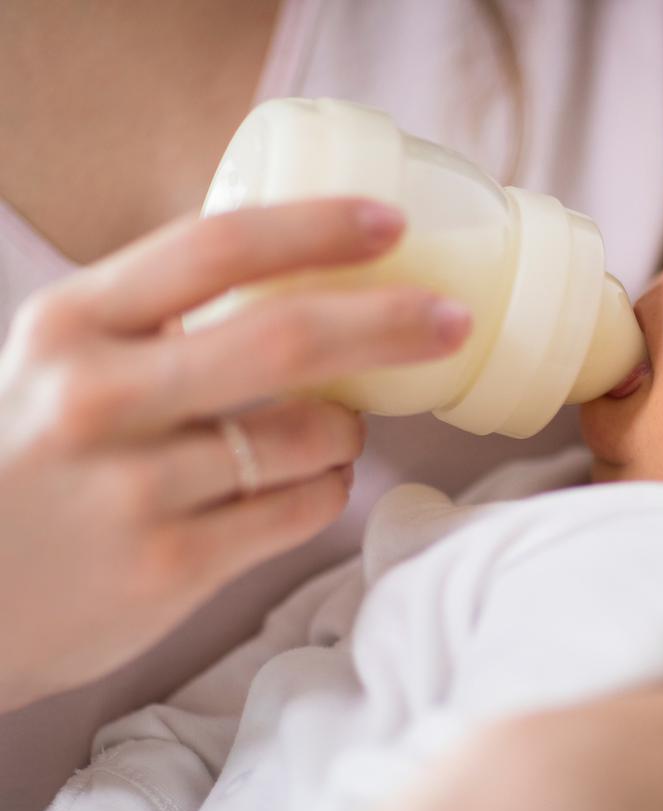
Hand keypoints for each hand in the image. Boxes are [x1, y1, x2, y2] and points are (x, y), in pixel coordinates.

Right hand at [0, 198, 471, 709]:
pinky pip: (300, 510)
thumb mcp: (58, 364)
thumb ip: (152, 321)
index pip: (214, 248)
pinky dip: (328, 488)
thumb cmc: (26, 464)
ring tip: (339, 429)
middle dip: (391, 322)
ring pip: (307, 435)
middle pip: (284, 338)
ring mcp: (134, 487)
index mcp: (74, 323)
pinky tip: (314, 482)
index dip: (317, 229)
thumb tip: (293, 274)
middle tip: (452, 319)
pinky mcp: (169, 565)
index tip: (393, 224)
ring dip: (350, 427)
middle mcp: (98, 397)